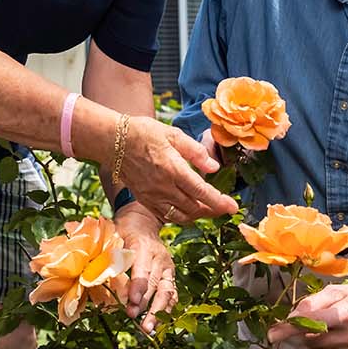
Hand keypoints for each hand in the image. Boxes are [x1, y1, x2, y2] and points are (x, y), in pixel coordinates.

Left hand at [113, 202, 175, 332]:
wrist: (143, 221)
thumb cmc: (123, 232)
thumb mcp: (113, 239)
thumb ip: (109, 258)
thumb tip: (96, 280)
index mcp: (142, 246)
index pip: (142, 269)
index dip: (138, 287)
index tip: (132, 302)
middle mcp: (159, 257)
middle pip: (156, 284)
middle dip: (146, 305)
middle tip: (136, 321)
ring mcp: (167, 266)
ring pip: (167, 291)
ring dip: (158, 312)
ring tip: (148, 329)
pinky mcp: (171, 275)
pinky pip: (172, 293)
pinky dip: (166, 309)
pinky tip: (158, 324)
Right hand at [120, 116, 237, 222]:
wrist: (114, 141)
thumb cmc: (144, 133)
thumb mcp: (174, 134)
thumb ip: (196, 152)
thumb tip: (214, 167)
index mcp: (174, 169)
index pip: (202, 192)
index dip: (220, 202)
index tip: (233, 207)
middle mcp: (164, 187)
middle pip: (194, 208)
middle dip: (212, 210)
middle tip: (224, 208)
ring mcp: (152, 196)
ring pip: (181, 215)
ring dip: (197, 215)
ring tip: (208, 210)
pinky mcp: (144, 199)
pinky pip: (166, 215)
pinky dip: (180, 216)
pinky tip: (187, 209)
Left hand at [267, 278, 347, 348]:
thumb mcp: (338, 290)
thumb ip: (312, 302)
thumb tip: (291, 318)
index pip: (311, 323)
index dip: (289, 328)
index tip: (271, 334)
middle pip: (311, 340)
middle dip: (305, 331)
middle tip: (314, 320)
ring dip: (314, 342)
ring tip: (329, 328)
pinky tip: (338, 339)